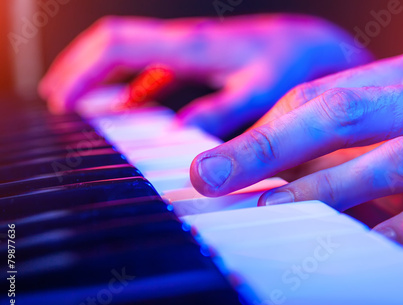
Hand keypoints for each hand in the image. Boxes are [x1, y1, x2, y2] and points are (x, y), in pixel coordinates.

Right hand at [39, 14, 371, 137]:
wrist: (320, 49)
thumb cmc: (297, 65)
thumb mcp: (264, 93)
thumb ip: (222, 112)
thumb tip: (178, 135)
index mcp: (193, 46)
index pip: (118, 45)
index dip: (83, 69)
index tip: (61, 100)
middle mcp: (186, 44)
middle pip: (115, 47)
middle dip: (81, 71)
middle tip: (57, 103)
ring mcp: (192, 53)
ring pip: (133, 60)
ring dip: (103, 81)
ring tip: (81, 109)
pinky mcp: (202, 64)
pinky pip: (156, 72)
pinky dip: (134, 89)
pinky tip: (132, 111)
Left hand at [189, 50, 402, 261]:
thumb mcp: (393, 135)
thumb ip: (337, 144)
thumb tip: (254, 168)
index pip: (320, 97)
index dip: (266, 133)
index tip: (220, 165)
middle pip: (341, 113)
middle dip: (269, 147)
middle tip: (210, 176)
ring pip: (390, 161)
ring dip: (324, 190)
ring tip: (271, 212)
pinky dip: (397, 233)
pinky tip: (360, 248)